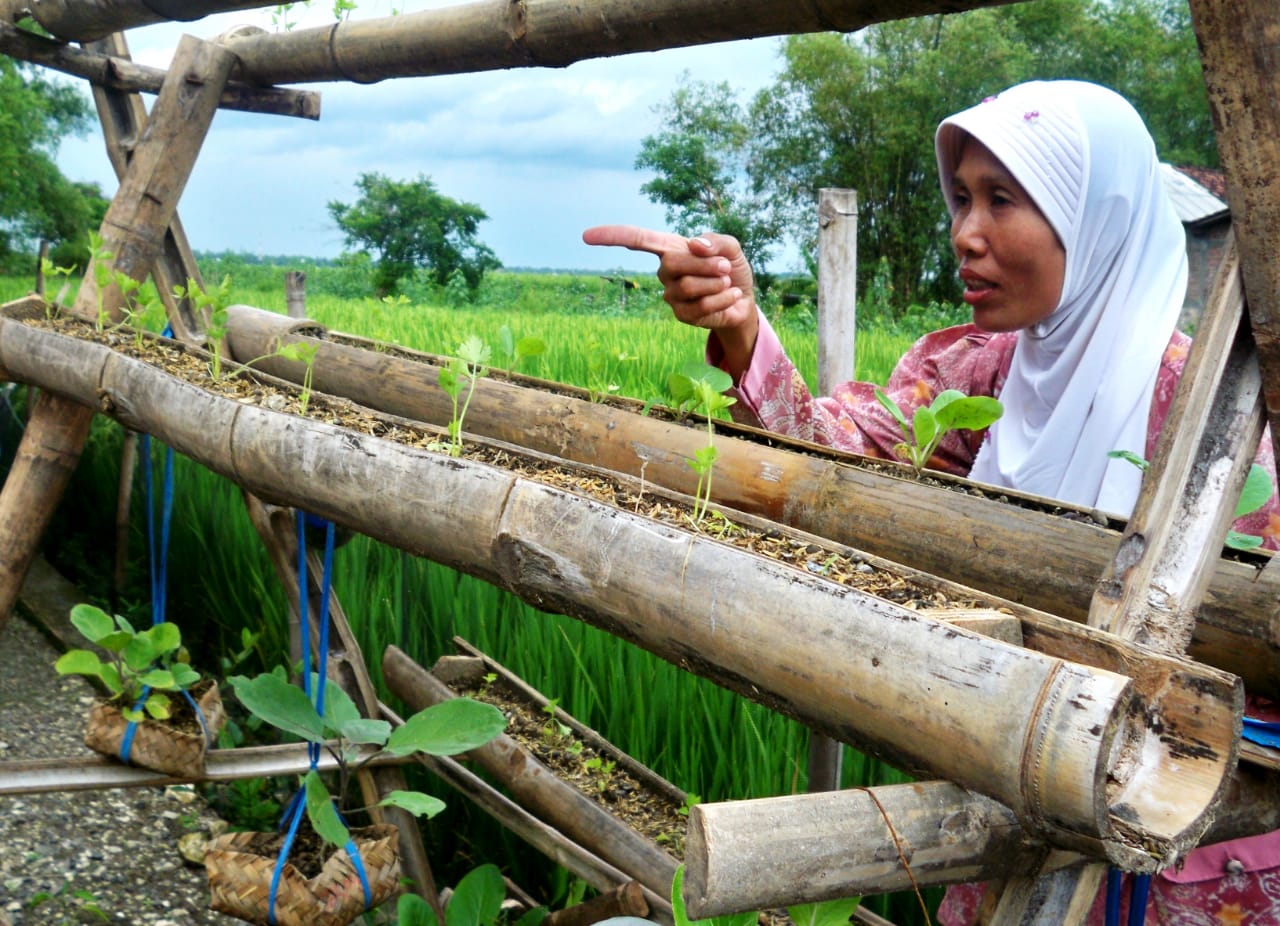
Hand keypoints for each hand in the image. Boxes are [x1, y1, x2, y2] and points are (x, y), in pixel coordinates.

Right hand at [582, 225, 759, 378]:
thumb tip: (694, 245)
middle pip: (671, 263)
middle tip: (725, 267)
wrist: (744, 299)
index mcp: (671, 249)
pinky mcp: (682, 315)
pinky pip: (700, 306)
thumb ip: (716, 241)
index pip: (638, 240)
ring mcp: (671, 295)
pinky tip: (729, 297)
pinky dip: (722, 299)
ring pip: (687, 286)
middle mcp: (666, 271)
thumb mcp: (730, 248)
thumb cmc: (731, 268)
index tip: (587, 237)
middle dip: (705, 264)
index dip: (613, 237)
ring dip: (716, 283)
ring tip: (726, 283)